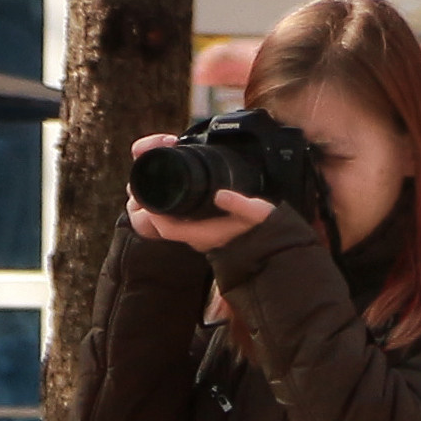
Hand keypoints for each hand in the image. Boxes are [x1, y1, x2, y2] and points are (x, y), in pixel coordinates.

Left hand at [125, 134, 274, 249]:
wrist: (273, 243)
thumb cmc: (265, 229)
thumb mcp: (259, 213)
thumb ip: (241, 205)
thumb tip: (221, 195)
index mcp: (204, 235)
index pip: (164, 228)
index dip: (151, 210)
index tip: (147, 190)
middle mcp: (197, 237)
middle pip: (160, 224)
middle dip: (149, 202)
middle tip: (147, 177)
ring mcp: (198, 235)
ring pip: (167, 221)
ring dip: (158, 202)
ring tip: (158, 178)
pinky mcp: (201, 228)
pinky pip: (177, 218)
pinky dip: (170, 204)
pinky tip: (176, 187)